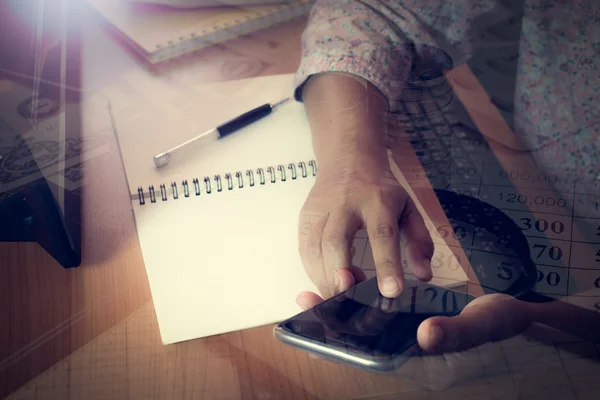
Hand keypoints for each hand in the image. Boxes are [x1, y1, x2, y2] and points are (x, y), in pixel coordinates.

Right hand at [297, 153, 434, 300]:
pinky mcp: (305, 217)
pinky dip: (313, 272)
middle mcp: (345, 204)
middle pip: (336, 242)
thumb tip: (424, 276)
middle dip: (340, 275)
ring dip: (325, 279)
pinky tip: (327, 283)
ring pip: (314, 249)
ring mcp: (320, 210)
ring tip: (341, 296)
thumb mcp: (408, 207)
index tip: (391, 291)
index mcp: (377, 200)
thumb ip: (419, 241)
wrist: (346, 158)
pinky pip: (304, 251)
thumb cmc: (381, 189)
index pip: (382, 233)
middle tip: (350, 299)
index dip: (386, 264)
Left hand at [297, 291, 532, 390]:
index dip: (339, 342)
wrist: (513, 309)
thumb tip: (426, 336)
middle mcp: (405, 342)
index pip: (368, 353)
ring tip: (318, 285)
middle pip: (358, 335)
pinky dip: (360, 292)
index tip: (315, 324)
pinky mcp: (409, 311)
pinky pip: (377, 305)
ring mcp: (406, 326)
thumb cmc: (499, 322)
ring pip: (363, 318)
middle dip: (330, 318)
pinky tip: (348, 276)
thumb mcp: (480, 325)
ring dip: (341, 303)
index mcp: (415, 352)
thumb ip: (454, 333)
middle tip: (306, 298)